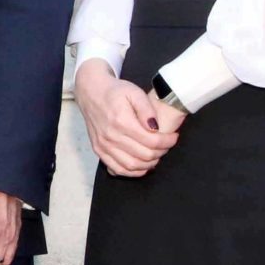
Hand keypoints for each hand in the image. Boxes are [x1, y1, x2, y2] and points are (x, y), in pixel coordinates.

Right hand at [75, 61, 181, 178]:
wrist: (91, 93)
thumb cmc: (114, 92)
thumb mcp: (134, 92)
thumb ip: (147, 109)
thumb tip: (155, 128)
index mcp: (122, 121)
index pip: (152, 141)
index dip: (168, 142)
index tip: (173, 137)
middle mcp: (111, 136)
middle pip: (144, 155)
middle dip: (161, 152)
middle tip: (167, 144)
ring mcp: (103, 145)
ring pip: (132, 166)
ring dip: (149, 164)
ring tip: (156, 154)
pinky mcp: (98, 150)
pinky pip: (117, 169)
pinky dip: (132, 172)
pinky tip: (142, 165)